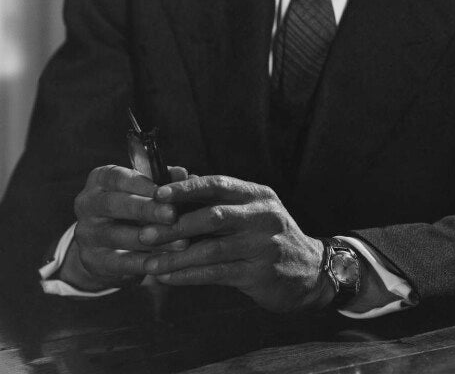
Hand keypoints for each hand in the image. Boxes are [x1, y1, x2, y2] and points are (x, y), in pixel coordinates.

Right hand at [59, 165, 188, 290]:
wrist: (105, 247)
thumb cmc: (133, 207)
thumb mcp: (143, 190)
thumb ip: (162, 181)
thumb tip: (181, 174)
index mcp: (99, 180)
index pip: (116, 177)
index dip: (141, 184)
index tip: (165, 191)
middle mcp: (87, 203)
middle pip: (114, 204)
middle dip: (146, 209)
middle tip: (172, 214)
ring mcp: (86, 233)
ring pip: (118, 236)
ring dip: (151, 239)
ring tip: (180, 241)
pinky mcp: (92, 260)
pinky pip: (120, 262)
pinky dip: (145, 262)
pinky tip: (166, 262)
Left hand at [139, 175, 335, 312]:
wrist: (310, 271)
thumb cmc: (268, 235)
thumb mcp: (249, 209)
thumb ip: (213, 195)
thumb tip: (173, 174)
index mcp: (258, 195)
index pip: (218, 184)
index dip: (186, 188)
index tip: (157, 194)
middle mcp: (263, 216)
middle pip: (213, 216)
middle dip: (175, 225)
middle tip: (144, 233)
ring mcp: (263, 246)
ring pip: (211, 250)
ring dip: (175, 258)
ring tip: (148, 263)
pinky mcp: (259, 273)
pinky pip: (216, 274)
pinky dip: (188, 277)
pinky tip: (167, 278)